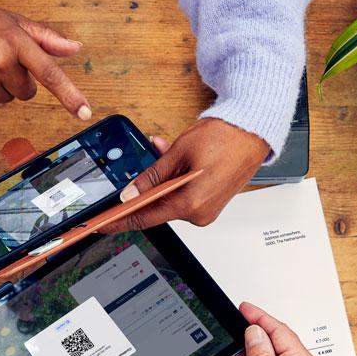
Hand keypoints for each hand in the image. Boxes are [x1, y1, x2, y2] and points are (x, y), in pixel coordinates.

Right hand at [0, 2, 92, 119]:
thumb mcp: (14, 22)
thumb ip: (46, 38)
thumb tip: (75, 48)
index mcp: (15, 43)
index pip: (49, 74)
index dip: (70, 95)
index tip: (85, 112)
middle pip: (27, 92)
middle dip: (18, 79)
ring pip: (7, 100)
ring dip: (0, 86)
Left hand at [105, 118, 268, 230]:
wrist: (254, 131)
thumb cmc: (225, 137)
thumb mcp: (179, 152)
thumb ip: (151, 176)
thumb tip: (131, 193)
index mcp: (190, 203)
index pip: (145, 218)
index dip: (120, 221)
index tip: (103, 224)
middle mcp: (200, 213)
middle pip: (157, 207)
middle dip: (144, 188)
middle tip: (134, 173)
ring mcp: (207, 210)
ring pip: (170, 198)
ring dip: (161, 180)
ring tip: (162, 152)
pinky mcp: (211, 203)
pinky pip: (184, 195)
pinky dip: (174, 180)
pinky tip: (174, 162)